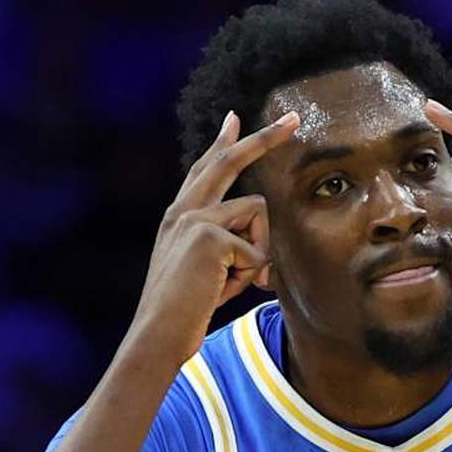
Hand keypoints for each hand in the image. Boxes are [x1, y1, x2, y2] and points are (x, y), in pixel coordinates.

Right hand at [130, 110, 299, 363]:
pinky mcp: (209, 236)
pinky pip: (257, 250)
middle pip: (229, 160)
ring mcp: (194, 219)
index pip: (205, 168)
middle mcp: (183, 210)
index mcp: (179, 216)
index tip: (234, 117)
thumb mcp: (209, 272)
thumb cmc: (187, 311)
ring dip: (257, 253)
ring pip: (258, 213)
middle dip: (265, 137)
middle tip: (293, 119)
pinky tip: (222, 289)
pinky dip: (248, 276)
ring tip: (231, 281)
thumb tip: (263, 250)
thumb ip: (230, 249)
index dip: (222, 142)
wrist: (158, 334)